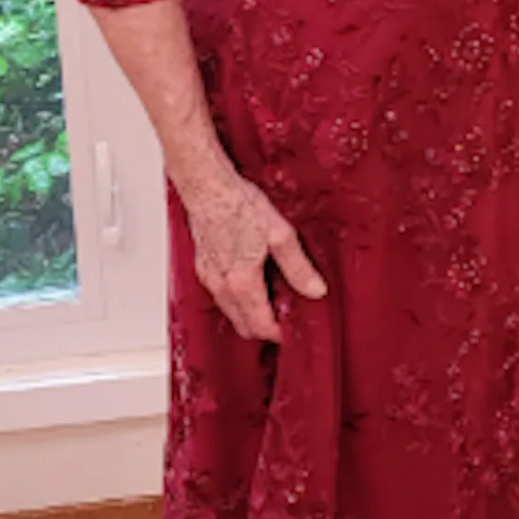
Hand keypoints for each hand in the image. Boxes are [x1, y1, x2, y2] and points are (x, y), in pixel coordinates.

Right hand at [184, 168, 327, 342]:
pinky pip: (220, 295)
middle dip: (264, 327)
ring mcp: (209, 277)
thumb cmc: (238, 204)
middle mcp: (222, 286)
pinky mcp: (203, 266)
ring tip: (271, 296)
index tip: (292, 329)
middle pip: (243, 326)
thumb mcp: (279, 235)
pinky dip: (236, 298)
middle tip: (284, 316)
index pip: (261, 326)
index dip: (280, 333)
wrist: (207, 185)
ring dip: (249, 313)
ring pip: (230, 312)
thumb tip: (315, 289)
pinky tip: (249, 280)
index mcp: (242, 283)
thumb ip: (298, 267)